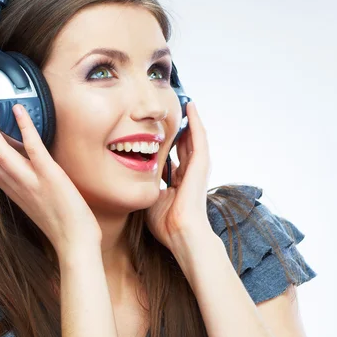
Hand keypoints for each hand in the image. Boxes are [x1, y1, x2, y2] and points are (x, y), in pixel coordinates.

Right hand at [0, 98, 101, 253]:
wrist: (76, 244)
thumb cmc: (62, 224)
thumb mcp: (35, 199)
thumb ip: (23, 179)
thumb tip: (19, 154)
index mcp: (11, 190)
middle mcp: (16, 185)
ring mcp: (31, 181)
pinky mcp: (50, 177)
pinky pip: (34, 149)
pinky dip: (25, 128)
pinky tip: (18, 110)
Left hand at [145, 101, 212, 250]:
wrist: (181, 233)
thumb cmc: (166, 223)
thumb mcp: (151, 200)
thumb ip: (147, 187)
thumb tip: (135, 177)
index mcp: (179, 183)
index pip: (174, 159)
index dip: (167, 146)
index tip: (158, 133)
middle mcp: (190, 174)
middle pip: (184, 146)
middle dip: (178, 130)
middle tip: (170, 111)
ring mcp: (198, 169)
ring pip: (193, 138)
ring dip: (189, 122)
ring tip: (183, 104)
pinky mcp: (201, 164)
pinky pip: (199, 137)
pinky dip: (196, 122)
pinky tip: (190, 107)